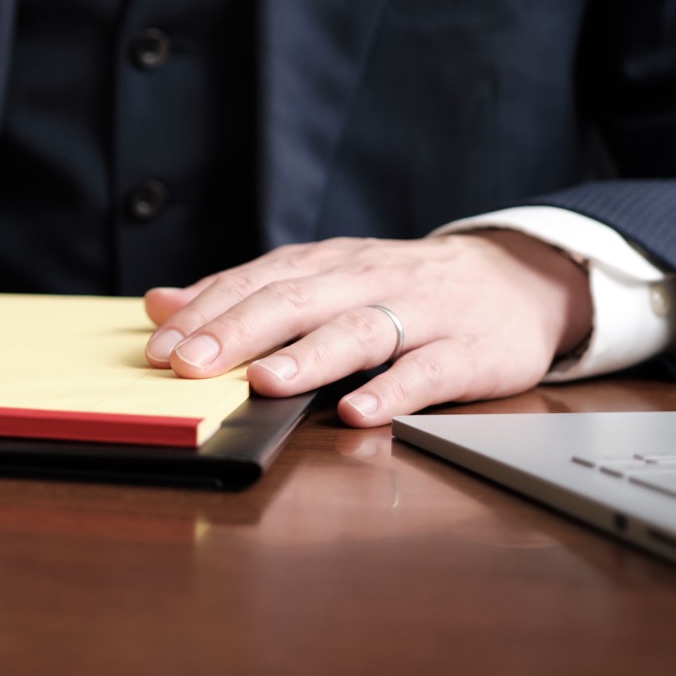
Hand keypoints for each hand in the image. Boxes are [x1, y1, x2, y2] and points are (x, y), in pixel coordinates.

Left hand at [141, 231, 592, 425]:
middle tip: (189, 364)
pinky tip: (360, 411)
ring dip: (309, 357)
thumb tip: (159, 304)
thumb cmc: (402, 287)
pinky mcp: (468, 352)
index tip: (157, 348)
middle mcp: (366, 281)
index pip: (255, 281)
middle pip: (297, 301)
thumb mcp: (323, 277)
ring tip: (266, 381)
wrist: (517, 279)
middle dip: (238, 332)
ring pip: (359, 331)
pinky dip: (394, 391)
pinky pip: (428, 371)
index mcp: (326, 264)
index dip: (205, 313)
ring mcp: (420, 314)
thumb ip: (243, 293)